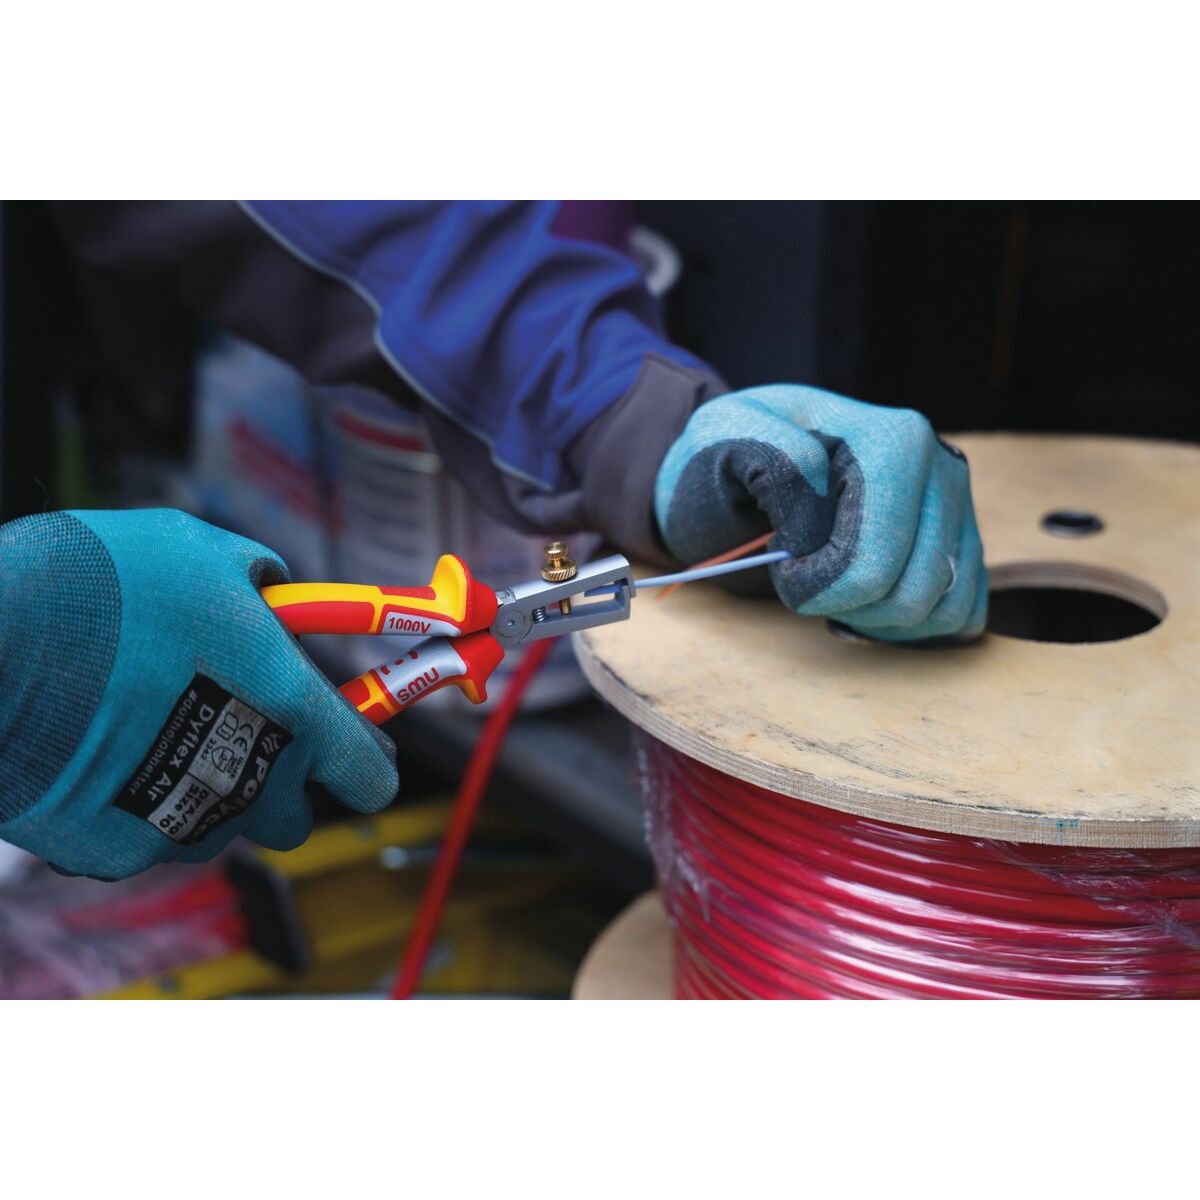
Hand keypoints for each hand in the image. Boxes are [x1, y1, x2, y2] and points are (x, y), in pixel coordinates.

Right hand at [0, 509, 397, 878]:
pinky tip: (101, 752)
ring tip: (152, 725)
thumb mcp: (206, 554)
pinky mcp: (114, 854)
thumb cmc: (102, 586)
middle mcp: (251, 782)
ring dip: (204, 788)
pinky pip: (147, 836)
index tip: (347, 737)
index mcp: (293, 711)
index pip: (372, 774)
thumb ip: (264, 586)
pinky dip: (135, 805)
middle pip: (296, 813)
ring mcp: (183, 826)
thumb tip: (277, 593)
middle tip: (239, 723)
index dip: (362, 754)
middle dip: (278, 776)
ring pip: (219, 824)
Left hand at [654, 386, 987, 640]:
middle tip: (802, 573)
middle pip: (909, 595)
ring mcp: (962, 505)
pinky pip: (962, 612)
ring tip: (831, 583)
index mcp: (895, 441)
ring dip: (875, 619)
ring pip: (940, 610)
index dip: (810, 586)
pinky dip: (912, 625)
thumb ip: (776, 463)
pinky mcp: (964, 538)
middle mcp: (944, 468)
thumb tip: (825, 511)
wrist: (756, 448)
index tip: (779, 560)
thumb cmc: (739, 447)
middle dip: (841, 604)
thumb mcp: (731, 435)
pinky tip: (864, 599)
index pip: (870, 566)